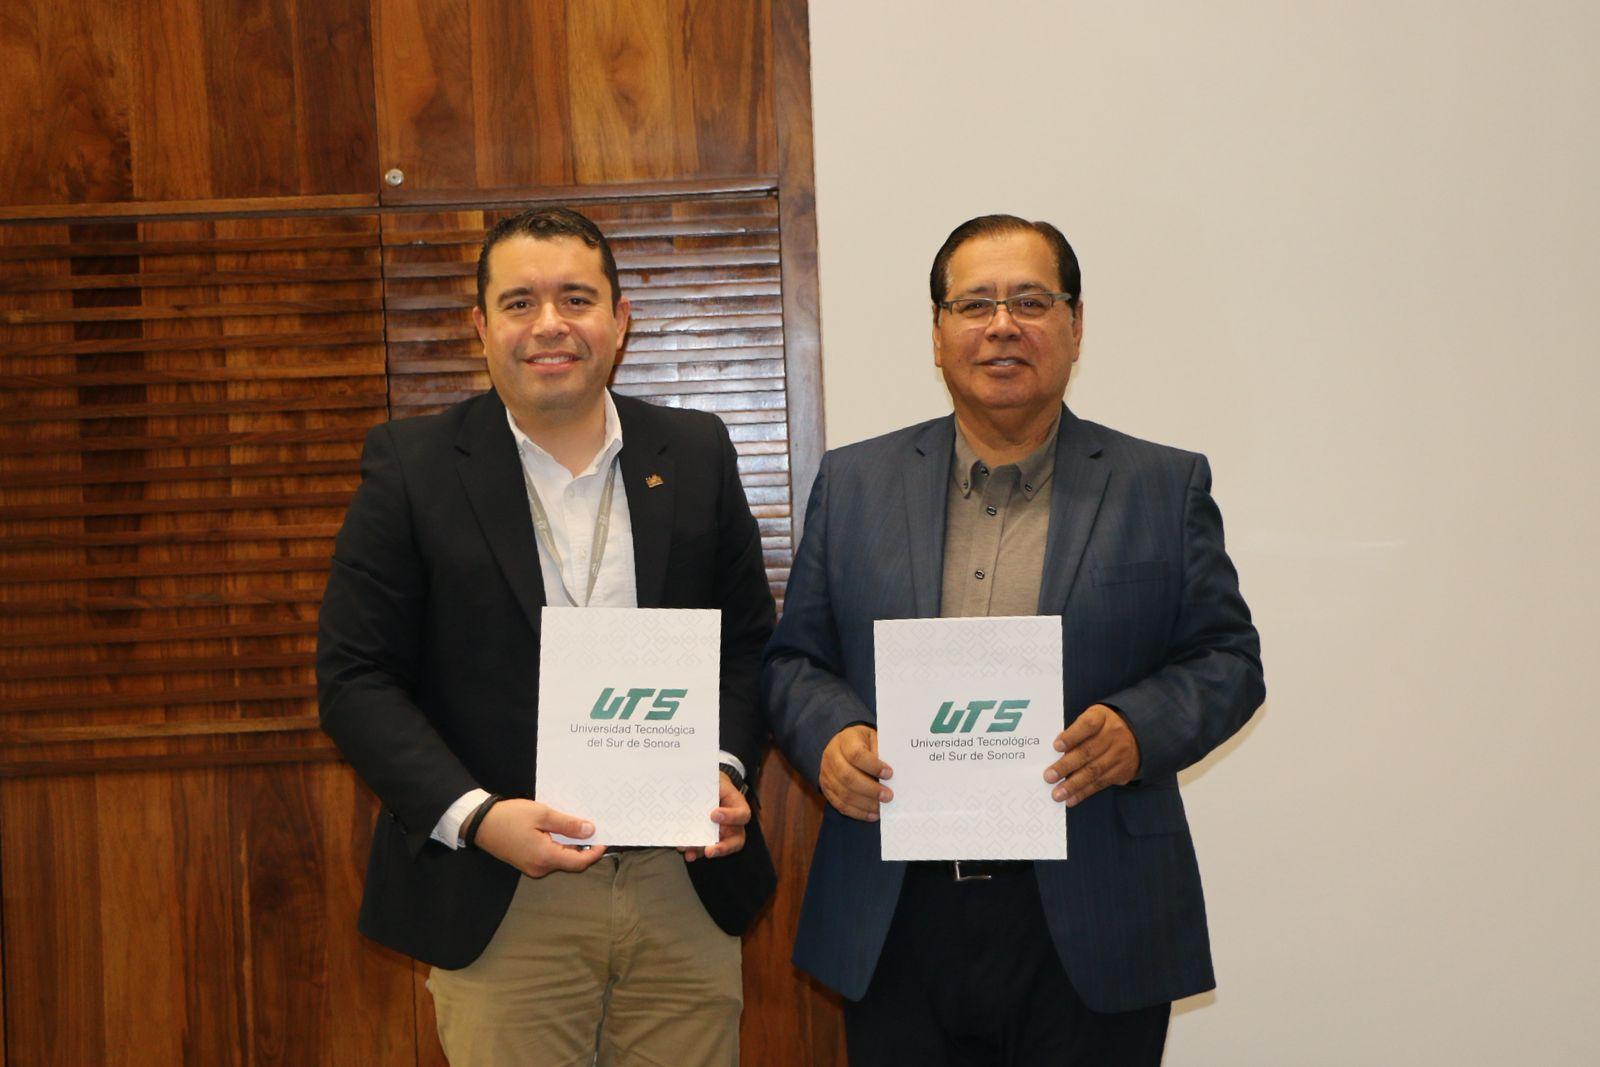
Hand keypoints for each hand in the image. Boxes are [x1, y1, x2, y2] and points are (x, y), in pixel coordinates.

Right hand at [472, 798, 608, 876]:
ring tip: (576, 826)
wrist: (480, 823)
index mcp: (545, 857)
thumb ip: (568, 825)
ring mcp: (532, 867)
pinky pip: (549, 857)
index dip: (595, 852)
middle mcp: (540, 868)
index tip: (604, 838)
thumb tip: (590, 831)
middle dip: (584, 847)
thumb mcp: (542, 814)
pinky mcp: (526, 863)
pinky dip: (559, 846)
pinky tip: (560, 831)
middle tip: (592, 828)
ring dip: (570, 845)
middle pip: (571, 862)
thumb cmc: (510, 817)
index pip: (579, 862)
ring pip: (560, 859)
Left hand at [682, 772, 750, 862]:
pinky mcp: (709, 839)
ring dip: (703, 852)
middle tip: (709, 850)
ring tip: (690, 853)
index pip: (742, 815)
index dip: (730, 817)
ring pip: (719, 848)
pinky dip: (695, 852)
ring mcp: (723, 834)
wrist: (710, 787)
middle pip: (736, 841)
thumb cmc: (716, 785)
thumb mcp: (716, 781)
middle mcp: (734, 825)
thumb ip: (712, 788)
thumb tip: (693, 788)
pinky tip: (686, 853)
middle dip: (722, 848)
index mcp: (739, 808)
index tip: (714, 814)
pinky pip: (704, 849)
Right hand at [819, 724, 891, 820]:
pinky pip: (839, 804)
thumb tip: (891, 776)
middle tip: (888, 796)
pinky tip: (871, 815)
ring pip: (843, 793)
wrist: (843, 744)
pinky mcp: (826, 788)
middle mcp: (831, 756)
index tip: (889, 774)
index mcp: (845, 740)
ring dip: (865, 804)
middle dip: (870, 790)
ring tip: (881, 808)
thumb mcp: (873, 739)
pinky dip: (857, 812)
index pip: (856, 755)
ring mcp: (826, 773)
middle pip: (847, 777)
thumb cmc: (864, 743)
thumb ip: (880, 753)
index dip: (873, 766)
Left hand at [1043, 704, 1140, 806]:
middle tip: (1049, 777)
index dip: (1071, 736)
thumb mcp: (1091, 718)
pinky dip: (1084, 792)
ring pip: (1093, 771)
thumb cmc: (1102, 727)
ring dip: (1073, 785)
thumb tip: (1054, 751)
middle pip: (1087, 751)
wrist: (1136, 735)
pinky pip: (1101, 783)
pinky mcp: (1122, 771)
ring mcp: (1119, 754)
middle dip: (1066, 766)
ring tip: (1057, 793)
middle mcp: (1113, 735)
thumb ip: (1074, 731)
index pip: (1087, 725)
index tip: (1056, 746)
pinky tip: (1071, 799)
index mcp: (1101, 717)